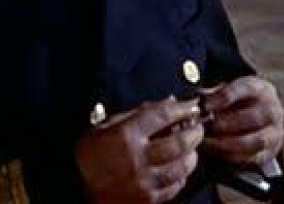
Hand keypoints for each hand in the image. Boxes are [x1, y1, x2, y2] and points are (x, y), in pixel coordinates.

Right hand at [75, 97, 204, 203]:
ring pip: (182, 166)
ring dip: (191, 155)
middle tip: (196, 128)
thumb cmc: (90, 155)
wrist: (72, 189)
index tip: (191, 106)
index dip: (182, 108)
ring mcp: (142, 182)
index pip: (163, 115)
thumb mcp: (104, 127)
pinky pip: (174, 187)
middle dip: (194, 132)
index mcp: (125, 136)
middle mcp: (136, 159)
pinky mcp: (146, 200)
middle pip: (179, 142)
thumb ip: (137, 114)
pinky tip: (178, 170)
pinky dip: (180, 176)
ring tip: (190, 149)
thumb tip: (170, 103)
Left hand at [201, 75, 283, 166]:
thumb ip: (213, 96)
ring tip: (208, 144)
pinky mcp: (271, 152)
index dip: (225, 96)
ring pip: (256, 140)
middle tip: (206, 129)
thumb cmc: (239, 104)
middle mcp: (273, 109)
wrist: (259, 120)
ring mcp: (275, 132)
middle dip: (226, 124)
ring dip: (228, 144)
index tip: (206, 106)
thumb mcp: (228, 93)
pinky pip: (254, 159)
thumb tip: (193, 104)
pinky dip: (233, 158)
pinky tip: (217, 153)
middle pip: (254, 117)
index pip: (247, 88)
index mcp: (261, 89)